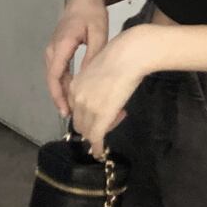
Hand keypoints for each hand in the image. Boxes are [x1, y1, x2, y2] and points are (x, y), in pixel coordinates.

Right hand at [44, 0, 109, 118]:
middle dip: (60, 98)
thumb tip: (89, 78)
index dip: (58, 95)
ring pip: (54, 76)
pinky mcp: (56, 50)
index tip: (65, 110)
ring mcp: (52, 50)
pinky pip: (57, 70)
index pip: (55, 75)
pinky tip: (73, 93)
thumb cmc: (92, 14)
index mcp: (61, 45)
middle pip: (52, 79)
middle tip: (72, 116)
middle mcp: (52, 49)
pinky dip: (63, 83)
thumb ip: (93, 55)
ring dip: (61, 92)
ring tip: (73, 108)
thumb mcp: (98, 33)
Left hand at [67, 27, 148, 158]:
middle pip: (80, 122)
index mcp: (76, 84)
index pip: (76, 109)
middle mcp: (77, 97)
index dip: (90, 113)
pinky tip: (100, 152)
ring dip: (101, 131)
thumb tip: (106, 89)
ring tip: (119, 117)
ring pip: (88, 130)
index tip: (105, 108)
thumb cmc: (122, 54)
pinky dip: (97, 147)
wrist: (130, 54)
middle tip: (116, 115)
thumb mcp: (102, 67)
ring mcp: (88, 107)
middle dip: (94, 124)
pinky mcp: (101, 116)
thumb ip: (98, 81)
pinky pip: (96, 137)